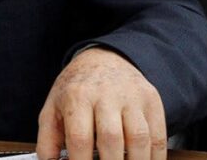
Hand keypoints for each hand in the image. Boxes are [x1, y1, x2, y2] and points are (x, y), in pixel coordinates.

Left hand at [37, 48, 166, 159]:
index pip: (79, 138)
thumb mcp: (54, 107)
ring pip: (139, 138)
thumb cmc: (77, 88)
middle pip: (111, 139)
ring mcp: (132, 95)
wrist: (104, 57)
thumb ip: (47, 139)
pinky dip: (155, 157)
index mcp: (77, 95)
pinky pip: (159, 135)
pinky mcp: (151, 100)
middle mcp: (106, 93)